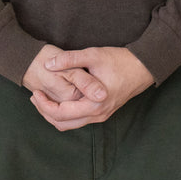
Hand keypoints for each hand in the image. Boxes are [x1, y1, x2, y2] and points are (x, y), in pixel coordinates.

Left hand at [28, 46, 154, 131]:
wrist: (144, 66)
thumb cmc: (120, 60)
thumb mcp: (93, 55)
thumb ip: (69, 59)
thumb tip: (47, 65)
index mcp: (94, 104)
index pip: (60, 114)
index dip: (44, 105)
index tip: (35, 92)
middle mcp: (98, 115)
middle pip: (63, 124)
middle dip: (46, 112)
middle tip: (35, 96)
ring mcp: (102, 115)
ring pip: (71, 124)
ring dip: (55, 114)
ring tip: (44, 98)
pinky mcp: (104, 112)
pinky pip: (80, 119)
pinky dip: (66, 113)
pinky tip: (61, 98)